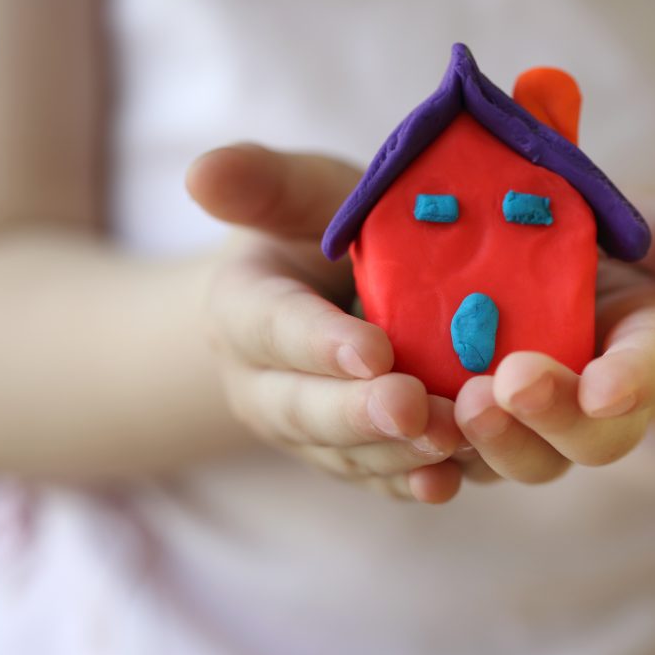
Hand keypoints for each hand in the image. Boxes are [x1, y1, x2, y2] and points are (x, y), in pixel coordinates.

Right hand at [187, 145, 464, 503]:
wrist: (325, 293)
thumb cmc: (320, 232)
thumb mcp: (300, 194)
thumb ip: (262, 183)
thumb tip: (202, 171)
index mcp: (242, 308)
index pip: (272, 326)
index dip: (319, 342)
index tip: (372, 350)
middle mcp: (262, 382)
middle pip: (302, 408)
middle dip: (358, 413)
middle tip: (412, 408)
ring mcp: (306, 429)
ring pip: (344, 454)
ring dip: (396, 454)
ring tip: (450, 440)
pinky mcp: (350, 456)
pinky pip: (376, 479)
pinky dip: (412, 482)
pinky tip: (452, 479)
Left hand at [452, 198, 654, 483]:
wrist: (545, 263)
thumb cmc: (599, 238)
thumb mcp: (639, 220)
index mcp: (646, 347)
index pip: (650, 367)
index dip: (633, 380)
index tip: (606, 386)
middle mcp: (598, 402)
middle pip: (589, 439)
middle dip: (554, 419)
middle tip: (511, 385)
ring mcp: (538, 422)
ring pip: (526, 458)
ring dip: (496, 440)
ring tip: (459, 404)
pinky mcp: (479, 423)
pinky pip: (465, 454)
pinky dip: (440, 452)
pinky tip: (409, 431)